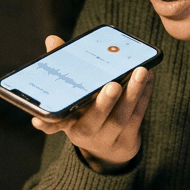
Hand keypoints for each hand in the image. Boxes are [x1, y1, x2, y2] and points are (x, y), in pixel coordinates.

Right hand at [30, 34, 154, 172]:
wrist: (107, 149)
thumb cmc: (85, 114)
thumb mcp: (71, 98)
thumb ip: (63, 69)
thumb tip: (52, 40)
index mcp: (68, 124)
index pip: (55, 124)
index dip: (47, 124)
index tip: (39, 120)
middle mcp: (86, 134)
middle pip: (94, 121)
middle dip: (103, 103)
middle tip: (112, 84)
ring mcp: (109, 139)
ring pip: (121, 118)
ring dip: (132, 94)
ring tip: (141, 71)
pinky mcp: (129, 139)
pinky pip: (138, 116)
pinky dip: (144, 95)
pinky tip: (149, 76)